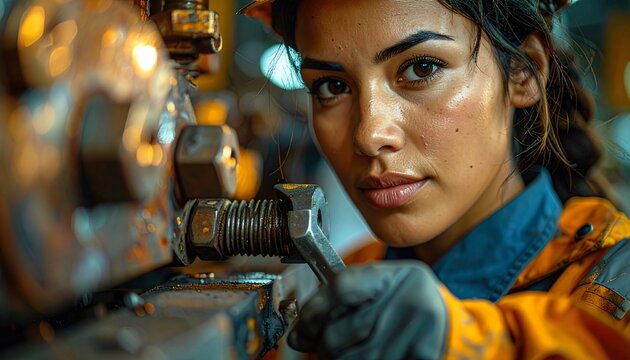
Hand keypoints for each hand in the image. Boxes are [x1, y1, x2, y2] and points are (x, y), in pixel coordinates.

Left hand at [288, 261, 447, 359]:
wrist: (453, 328)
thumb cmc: (408, 306)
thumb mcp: (382, 290)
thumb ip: (342, 301)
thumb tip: (298, 336)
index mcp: (394, 276)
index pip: (339, 287)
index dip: (312, 311)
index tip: (302, 330)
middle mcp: (408, 299)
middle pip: (339, 333)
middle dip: (324, 346)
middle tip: (327, 347)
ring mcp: (416, 330)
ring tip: (349, 354)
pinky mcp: (422, 356)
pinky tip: (371, 357)